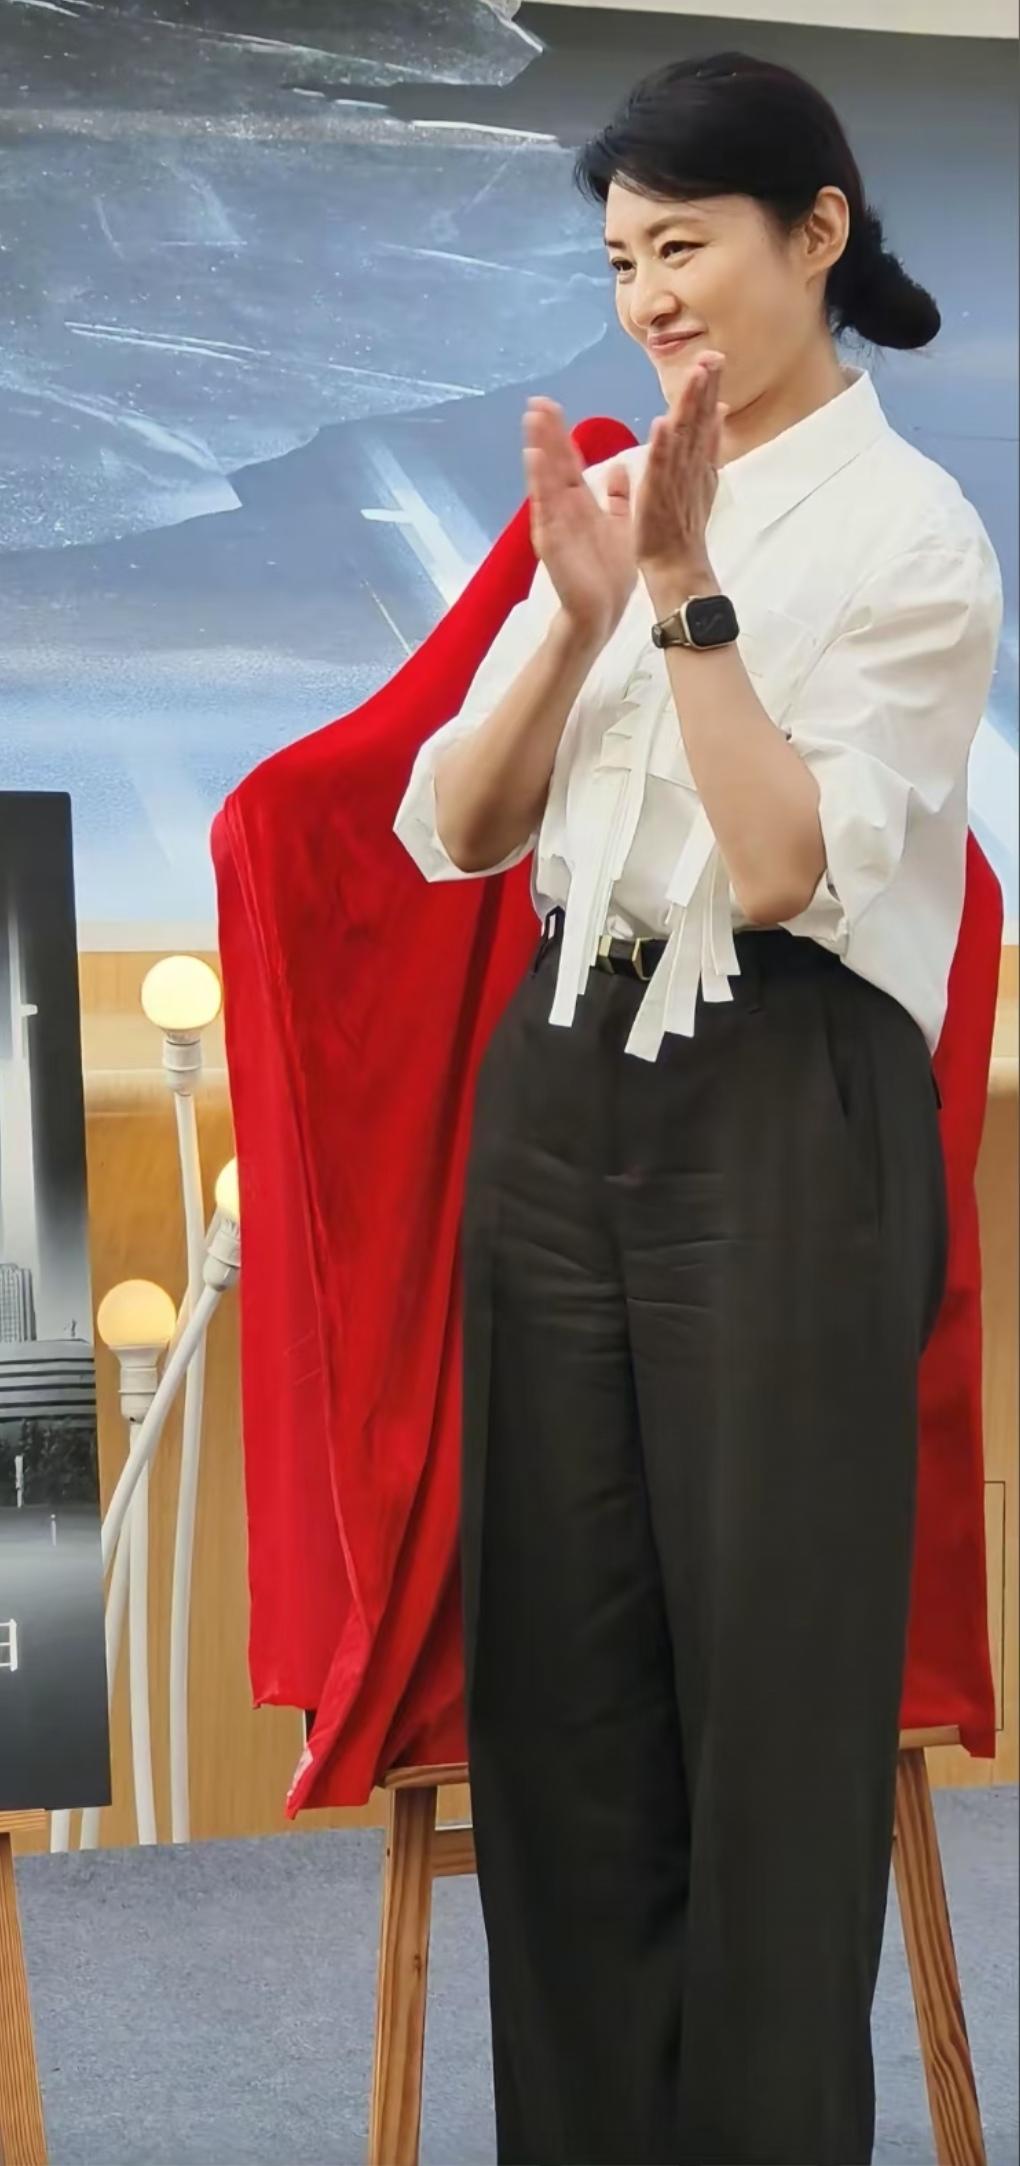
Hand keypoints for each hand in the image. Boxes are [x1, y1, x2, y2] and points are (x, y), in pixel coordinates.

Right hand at [523, 398, 635, 642]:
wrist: (603, 610)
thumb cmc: (610, 574)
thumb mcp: (620, 526)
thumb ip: (618, 498)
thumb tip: (619, 468)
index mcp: (580, 503)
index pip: (568, 461)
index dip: (560, 434)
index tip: (552, 407)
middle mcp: (563, 509)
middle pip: (553, 463)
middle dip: (545, 433)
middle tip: (536, 401)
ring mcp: (554, 523)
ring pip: (544, 479)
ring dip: (537, 449)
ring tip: (532, 420)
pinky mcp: (551, 540)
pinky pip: (544, 507)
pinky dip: (539, 483)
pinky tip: (534, 459)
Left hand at [632, 353, 726, 584]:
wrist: (677, 567)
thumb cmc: (682, 528)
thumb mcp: (702, 480)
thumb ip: (709, 446)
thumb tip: (719, 411)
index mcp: (699, 463)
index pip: (706, 420)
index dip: (710, 390)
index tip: (714, 358)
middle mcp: (692, 468)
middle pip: (701, 422)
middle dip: (707, 389)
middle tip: (713, 356)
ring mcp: (677, 482)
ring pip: (685, 438)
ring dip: (691, 406)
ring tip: (696, 375)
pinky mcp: (659, 497)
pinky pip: (661, 469)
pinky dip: (663, 447)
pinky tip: (664, 423)